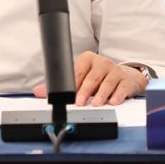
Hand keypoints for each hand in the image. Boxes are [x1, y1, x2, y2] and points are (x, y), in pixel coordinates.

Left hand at [32, 51, 146, 106]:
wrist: (124, 76)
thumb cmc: (98, 78)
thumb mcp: (80, 78)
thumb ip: (61, 86)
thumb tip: (39, 92)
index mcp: (87, 59)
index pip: (78, 71)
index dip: (73, 84)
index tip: (69, 95)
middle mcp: (102, 63)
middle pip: (92, 77)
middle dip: (85, 91)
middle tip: (79, 102)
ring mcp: (115, 71)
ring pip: (107, 82)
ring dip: (101, 94)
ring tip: (95, 103)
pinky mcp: (125, 80)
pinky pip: (121, 87)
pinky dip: (117, 95)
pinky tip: (113, 101)